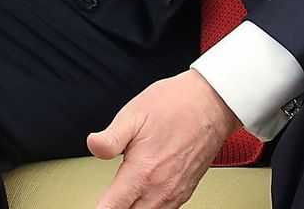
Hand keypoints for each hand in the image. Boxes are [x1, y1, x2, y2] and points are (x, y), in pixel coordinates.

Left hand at [86, 70, 240, 208]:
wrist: (211, 104)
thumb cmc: (175, 106)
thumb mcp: (133, 114)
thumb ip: (110, 138)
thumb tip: (92, 146)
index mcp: (143, 171)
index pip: (113, 207)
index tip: (96, 206)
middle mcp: (161, 188)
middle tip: (106, 200)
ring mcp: (175, 192)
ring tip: (120, 200)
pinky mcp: (185, 191)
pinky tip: (141, 200)